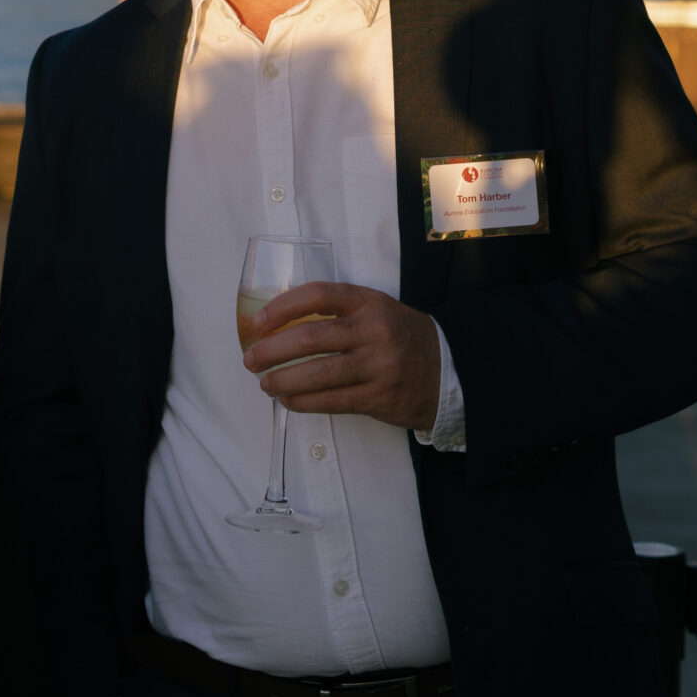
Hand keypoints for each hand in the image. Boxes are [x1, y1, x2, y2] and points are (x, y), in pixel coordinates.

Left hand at [242, 281, 440, 435]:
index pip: (319, 295)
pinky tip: (288, 400)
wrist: (446, 371)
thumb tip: (279, 327)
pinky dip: (303, 402)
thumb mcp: (376, 311)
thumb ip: (338, 313)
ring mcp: (378, 366)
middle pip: (311, 338)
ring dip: (282, 380)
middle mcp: (374, 331)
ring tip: (264, 383)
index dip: (283, 306)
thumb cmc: (399, 338)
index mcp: (369, 302)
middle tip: (250, 359)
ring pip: (318, 374)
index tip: (259, 322)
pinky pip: (331, 401)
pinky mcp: (379, 397)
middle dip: (272, 350)